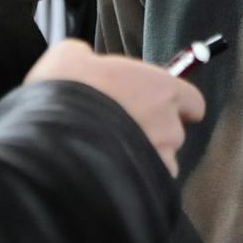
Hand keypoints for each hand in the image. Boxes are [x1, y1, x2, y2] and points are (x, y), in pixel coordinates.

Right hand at [25, 39, 204, 176]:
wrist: (49, 136)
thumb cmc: (65, 90)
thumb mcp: (72, 55)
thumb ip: (91, 59)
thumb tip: (84, 60)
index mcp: (163, 90)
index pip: (193, 103)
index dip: (175, 105)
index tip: (156, 106)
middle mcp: (169, 127)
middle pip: (174, 134)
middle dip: (153, 134)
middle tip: (121, 128)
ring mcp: (158, 160)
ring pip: (160, 164)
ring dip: (144, 161)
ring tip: (113, 157)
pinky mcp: (143, 187)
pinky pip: (145, 187)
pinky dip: (131, 183)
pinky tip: (107, 176)